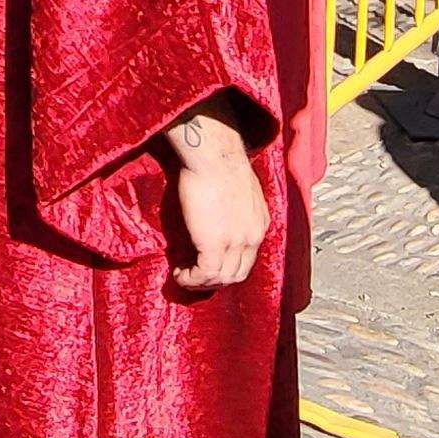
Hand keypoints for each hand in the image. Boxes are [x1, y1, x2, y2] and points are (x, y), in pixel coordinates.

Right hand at [165, 115, 270, 290]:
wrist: (214, 155)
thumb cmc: (219, 161)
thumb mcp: (239, 188)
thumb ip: (235, 206)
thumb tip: (220, 211)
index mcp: (260, 223)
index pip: (248, 258)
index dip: (227, 267)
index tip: (207, 264)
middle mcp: (253, 236)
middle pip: (237, 274)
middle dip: (215, 280)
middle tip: (194, 275)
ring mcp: (236, 242)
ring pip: (222, 278)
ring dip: (201, 282)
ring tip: (184, 274)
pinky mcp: (215, 244)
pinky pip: (205, 274)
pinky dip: (191, 279)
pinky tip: (179, 273)